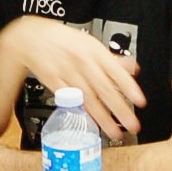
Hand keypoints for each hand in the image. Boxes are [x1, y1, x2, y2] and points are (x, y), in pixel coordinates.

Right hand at [5, 17, 144, 138]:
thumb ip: (112, 58)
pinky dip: (81, 112)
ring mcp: (67, 74)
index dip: (129, 88)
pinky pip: (71, 100)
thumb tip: (132, 68)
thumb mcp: (90, 42)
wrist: (31, 38)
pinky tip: (90, 123)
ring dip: (103, 118)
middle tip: (132, 125)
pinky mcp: (54, 83)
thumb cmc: (63, 40)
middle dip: (120, 110)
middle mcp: (82, 63)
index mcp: (94, 51)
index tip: (140, 102)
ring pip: (88, 99)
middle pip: (104, 89)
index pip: (116, 71)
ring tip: (114, 132)